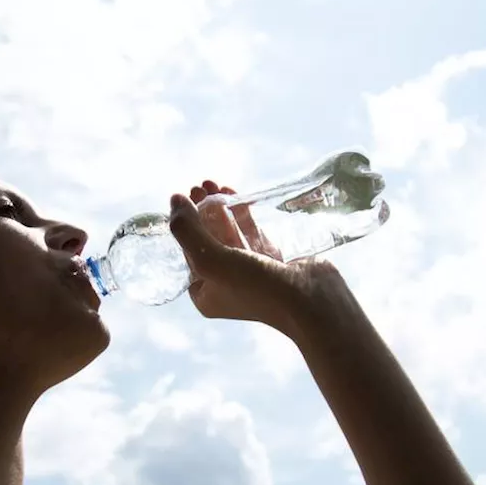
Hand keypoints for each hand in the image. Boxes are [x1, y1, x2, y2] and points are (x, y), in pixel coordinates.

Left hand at [168, 181, 344, 336]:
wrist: (311, 301)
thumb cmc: (256, 287)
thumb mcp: (211, 260)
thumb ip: (188, 230)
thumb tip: (174, 200)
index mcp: (206, 293)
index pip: (187, 252)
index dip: (184, 223)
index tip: (184, 195)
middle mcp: (226, 284)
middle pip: (207, 240)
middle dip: (201, 210)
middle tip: (200, 184)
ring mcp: (251, 272)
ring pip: (229, 233)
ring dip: (220, 208)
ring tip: (214, 183)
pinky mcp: (273, 260)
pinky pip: (251, 232)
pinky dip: (242, 213)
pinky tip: (236, 193)